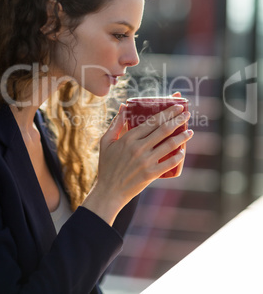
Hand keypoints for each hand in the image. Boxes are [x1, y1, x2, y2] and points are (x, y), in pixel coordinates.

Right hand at [83, 103, 192, 224]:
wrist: (108, 191)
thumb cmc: (107, 165)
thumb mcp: (106, 141)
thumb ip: (116, 123)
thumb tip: (123, 106)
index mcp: (129, 138)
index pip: (152, 121)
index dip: (167, 112)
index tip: (177, 106)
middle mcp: (139, 148)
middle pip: (164, 130)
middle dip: (178, 119)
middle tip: (187, 114)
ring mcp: (146, 161)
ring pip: (169, 145)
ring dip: (182, 136)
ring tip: (190, 131)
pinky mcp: (151, 174)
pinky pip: (169, 163)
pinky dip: (178, 156)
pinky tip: (183, 151)